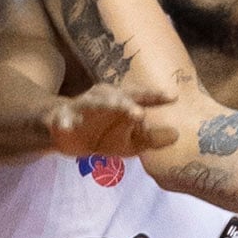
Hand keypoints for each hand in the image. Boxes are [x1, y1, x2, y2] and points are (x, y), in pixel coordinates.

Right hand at [43, 84, 177, 159]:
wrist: (65, 133)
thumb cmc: (103, 133)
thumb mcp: (128, 140)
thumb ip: (150, 138)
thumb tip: (176, 135)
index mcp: (120, 100)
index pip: (140, 97)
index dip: (155, 96)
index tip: (172, 97)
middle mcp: (102, 99)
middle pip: (116, 99)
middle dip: (126, 104)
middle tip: (140, 113)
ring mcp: (81, 107)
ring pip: (91, 104)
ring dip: (102, 107)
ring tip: (111, 111)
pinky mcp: (61, 118)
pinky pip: (62, 119)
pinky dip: (64, 122)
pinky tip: (67, 127)